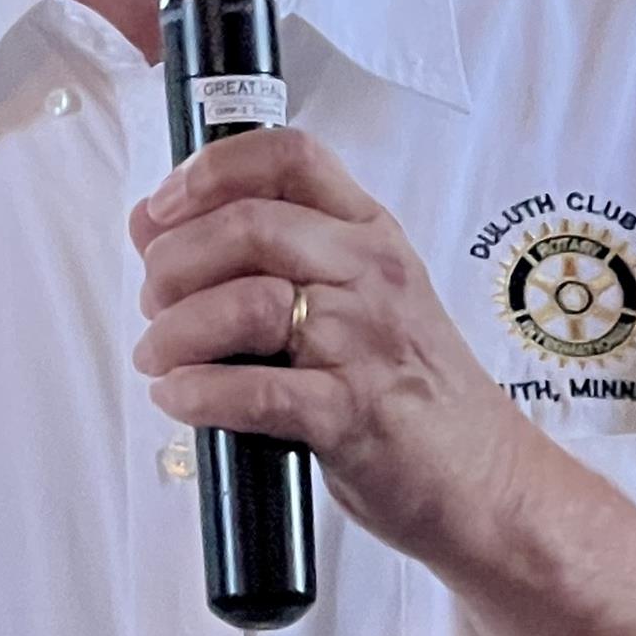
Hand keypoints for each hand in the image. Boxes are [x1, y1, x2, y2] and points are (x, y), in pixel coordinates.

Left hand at [130, 125, 549, 571]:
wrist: (487, 480)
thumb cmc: (406, 384)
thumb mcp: (353, 294)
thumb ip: (265, 253)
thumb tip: (148, 225)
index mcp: (368, 231)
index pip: (288, 155)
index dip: (210, 169)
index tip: (161, 207)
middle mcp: (371, 271)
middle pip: (248, 225)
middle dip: (174, 261)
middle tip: (152, 300)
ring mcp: (366, 341)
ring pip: (245, 303)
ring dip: (176, 329)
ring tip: (156, 355)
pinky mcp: (354, 413)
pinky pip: (257, 390)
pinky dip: (199, 393)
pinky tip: (177, 397)